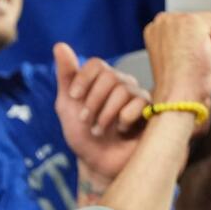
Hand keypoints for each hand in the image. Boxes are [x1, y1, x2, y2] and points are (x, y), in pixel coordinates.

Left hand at [53, 44, 147, 179]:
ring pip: (123, 90)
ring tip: (99, 131)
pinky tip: (122, 130)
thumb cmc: (82, 136)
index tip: (73, 97)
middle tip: (86, 121)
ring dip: (105, 114)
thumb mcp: (67, 106)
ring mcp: (138, 97)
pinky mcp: (151, 112)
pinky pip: (139, 104)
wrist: (97, 164)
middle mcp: (123, 85)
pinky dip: (124, 119)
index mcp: (103, 81)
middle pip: (110, 76)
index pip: (96, 64)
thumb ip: (66, 77)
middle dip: (92, 101)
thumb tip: (59, 45)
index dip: (83, 79)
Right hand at [142, 10, 210, 116]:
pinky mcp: (192, 23)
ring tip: (194, 58)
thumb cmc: (177, 83)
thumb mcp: (172, 54)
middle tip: (188, 60)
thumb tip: (197, 37)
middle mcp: (162, 20)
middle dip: (200, 39)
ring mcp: (177, 20)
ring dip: (209, 42)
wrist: (176, 96)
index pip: (189, 22)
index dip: (191, 42)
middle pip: (201, 19)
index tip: (181, 59)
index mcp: (154, 28)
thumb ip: (179, 38)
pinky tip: (202, 55)